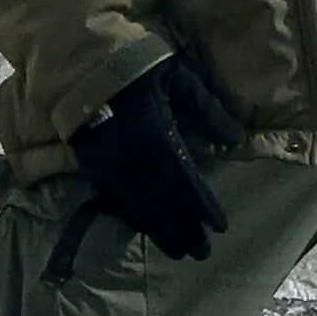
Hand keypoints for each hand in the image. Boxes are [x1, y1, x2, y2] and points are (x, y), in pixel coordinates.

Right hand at [69, 57, 241, 260]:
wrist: (81, 63)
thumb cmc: (137, 65)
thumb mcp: (178, 76)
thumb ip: (207, 108)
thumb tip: (235, 138)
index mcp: (159, 135)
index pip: (188, 181)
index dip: (204, 207)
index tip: (220, 227)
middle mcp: (135, 158)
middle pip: (165, 203)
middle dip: (185, 229)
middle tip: (202, 252)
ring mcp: (111, 165)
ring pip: (139, 207)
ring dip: (160, 231)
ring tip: (179, 251)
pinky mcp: (92, 166)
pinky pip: (115, 200)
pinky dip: (132, 218)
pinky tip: (144, 231)